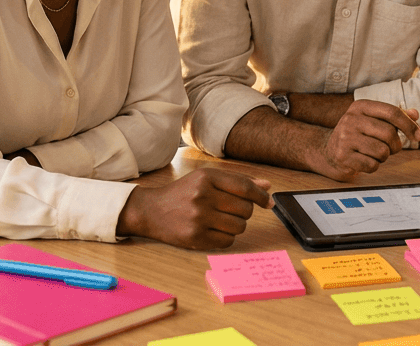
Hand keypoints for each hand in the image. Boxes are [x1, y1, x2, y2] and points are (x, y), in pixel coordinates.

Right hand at [117, 168, 272, 249]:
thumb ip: (237, 181)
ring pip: (239, 226)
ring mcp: (198, 218)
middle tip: (230, 210)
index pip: (245, 187)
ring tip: (221, 220)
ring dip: (236, 225)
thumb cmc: (182, 193)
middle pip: (245, 208)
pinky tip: (214, 230)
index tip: (268, 202)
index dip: (261, 196)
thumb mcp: (206, 179)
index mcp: (206, 177)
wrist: (151, 211)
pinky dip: (226, 237)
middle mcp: (202, 196)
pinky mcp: (195, 237)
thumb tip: (266, 186)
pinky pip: (228, 241)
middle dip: (244, 211)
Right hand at [314, 100, 419, 180]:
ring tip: (373, 154)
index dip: (409, 125)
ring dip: (383, 157)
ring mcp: (345, 138)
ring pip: (382, 151)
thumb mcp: (374, 120)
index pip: (392, 112)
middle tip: (390, 149)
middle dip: (395, 145)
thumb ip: (395, 117)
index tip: (419, 136)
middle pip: (389, 133)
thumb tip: (415, 114)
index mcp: (360, 106)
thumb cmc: (358, 135)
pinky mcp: (343, 156)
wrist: (329, 151)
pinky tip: (364, 161)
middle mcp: (351, 119)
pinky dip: (373, 166)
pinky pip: (372, 165)